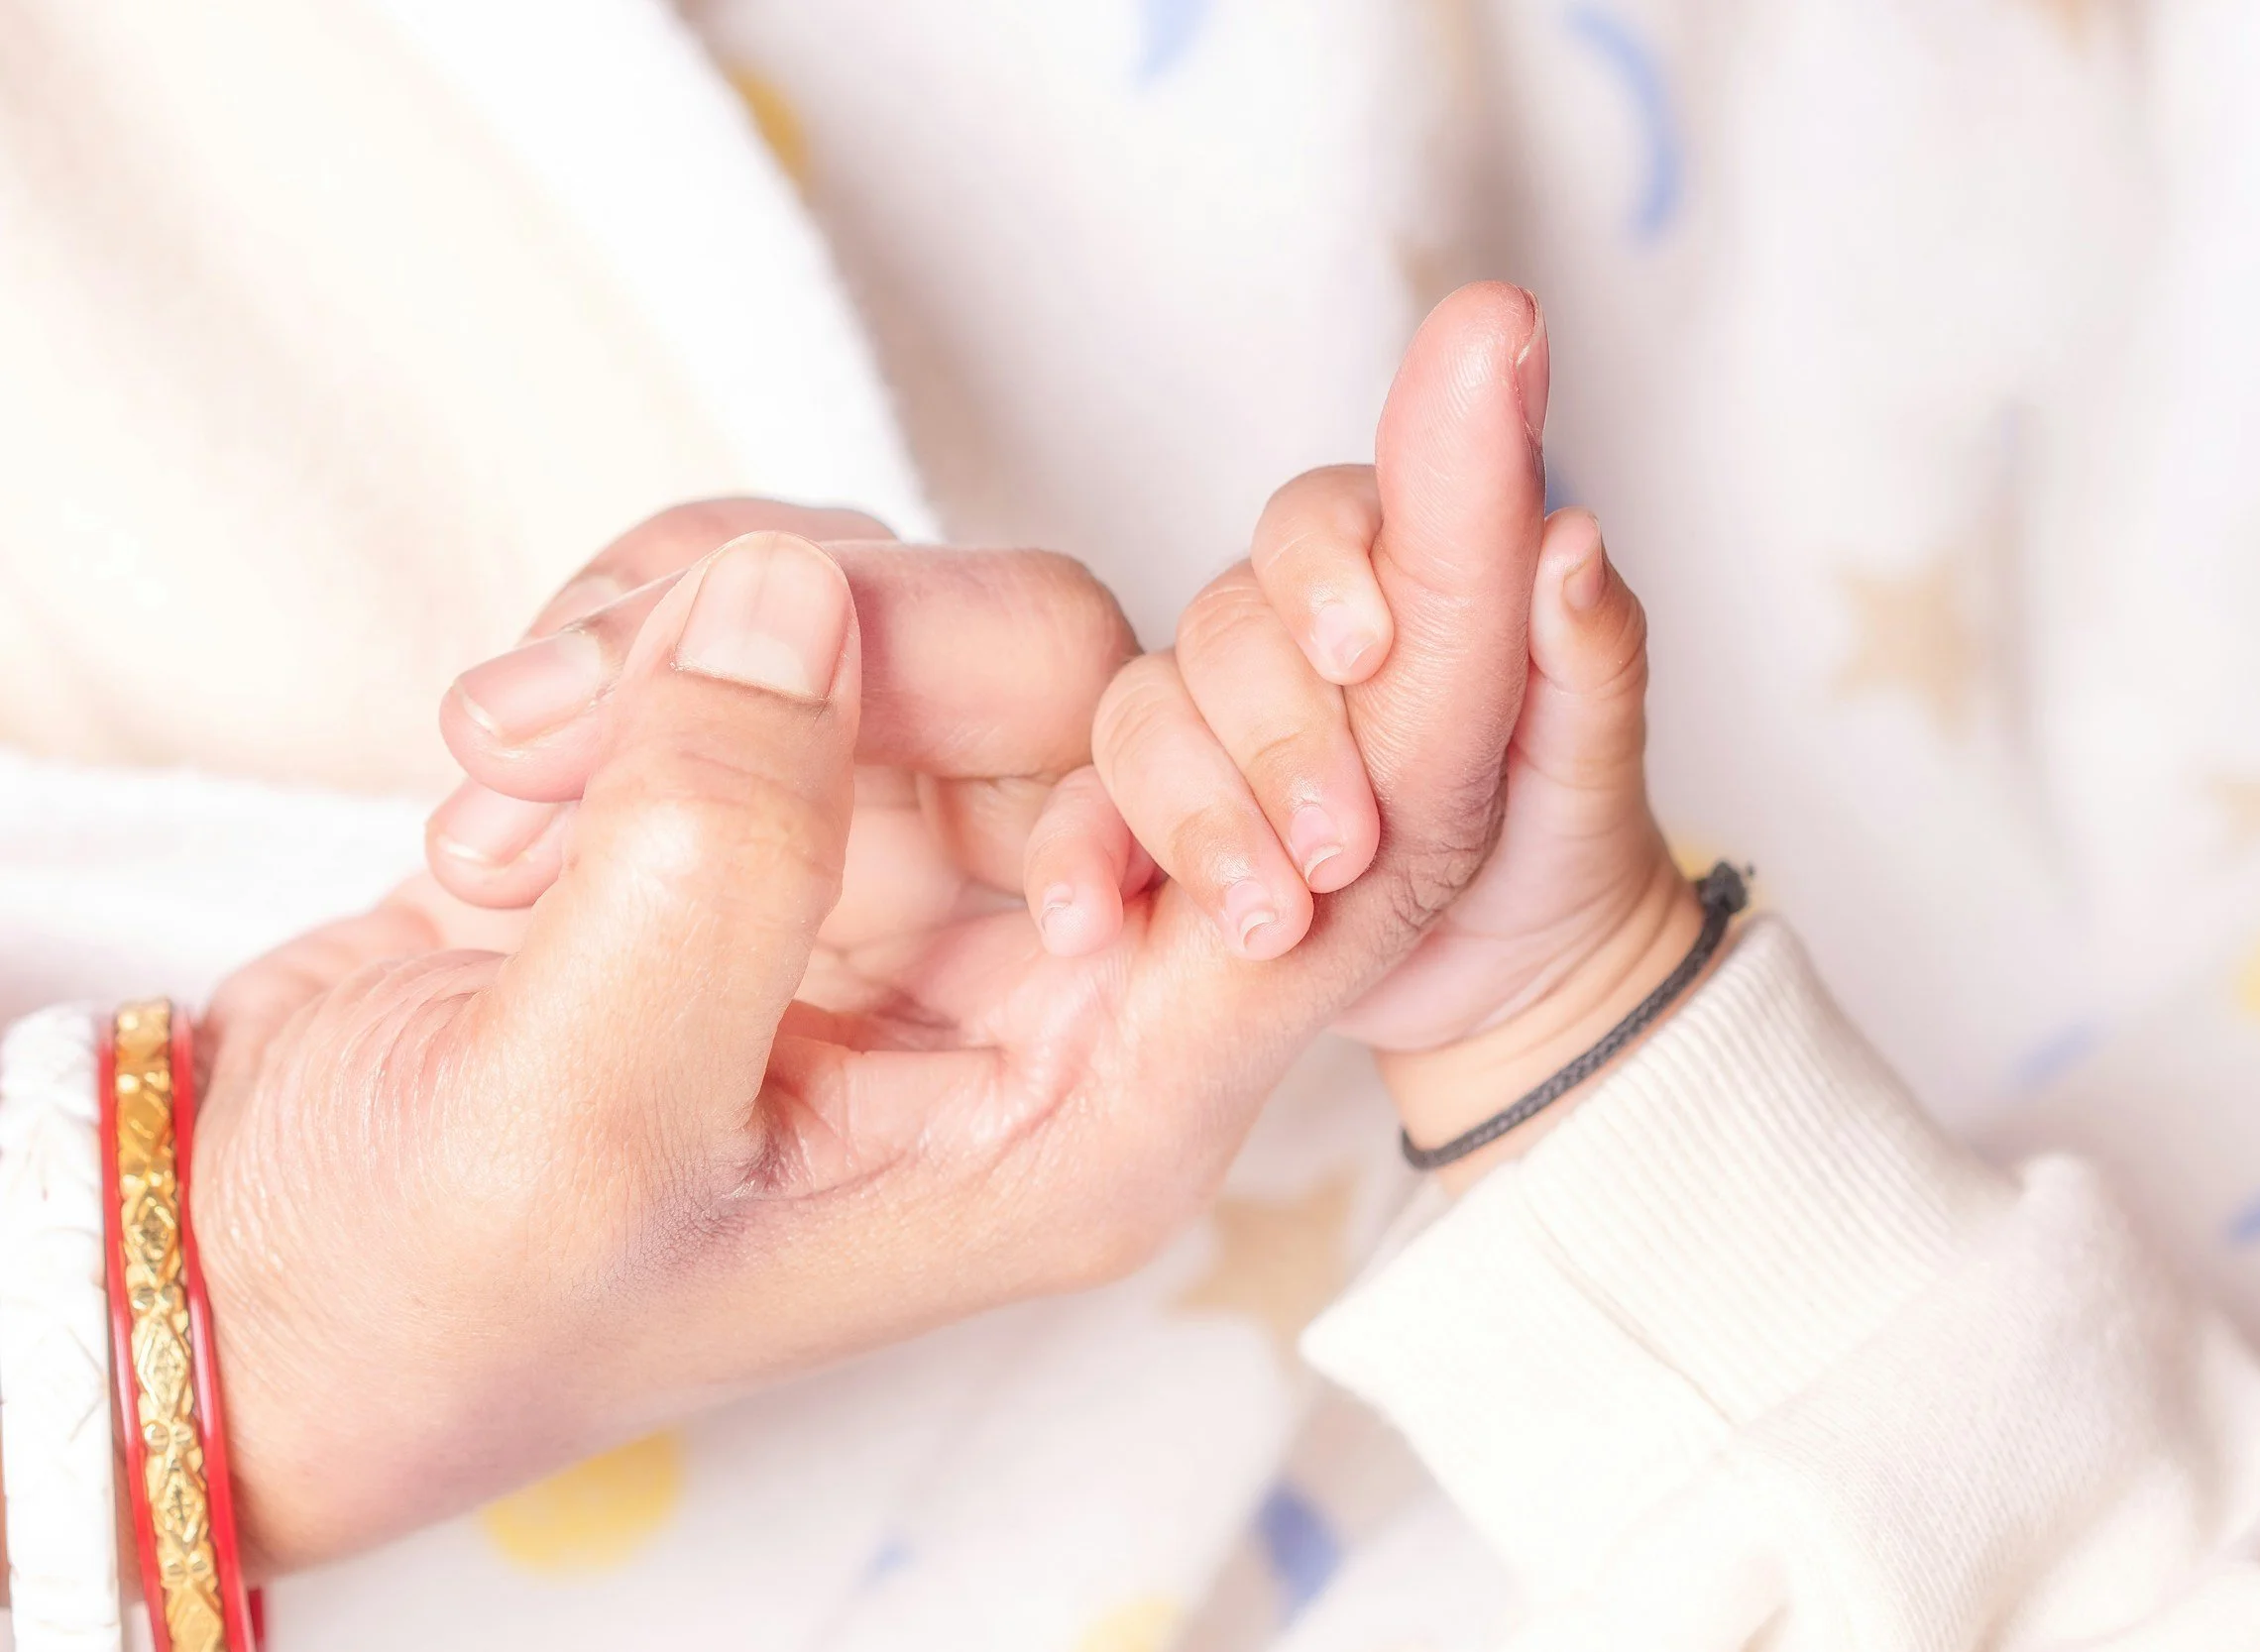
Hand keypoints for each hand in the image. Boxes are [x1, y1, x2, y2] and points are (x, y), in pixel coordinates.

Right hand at [195, 282, 1559, 1568]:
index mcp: (1082, 1121)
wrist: (264, 1260)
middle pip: (1105, 688)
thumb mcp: (568, 1129)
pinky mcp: (809, 791)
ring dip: (685, 641)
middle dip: (853, 648)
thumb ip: (716, 867)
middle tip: (579, 728)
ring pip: (929, 618)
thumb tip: (805, 611)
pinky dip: (639, 629)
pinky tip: (505, 766)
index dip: (1421, 659)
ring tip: (494, 791)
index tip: (1482, 438)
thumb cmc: (427, 1293)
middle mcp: (1040, 986)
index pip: (1338, 875)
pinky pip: (790, 604)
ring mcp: (924, 874)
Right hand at [1043, 367, 1708, 1185]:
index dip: (1322, 573)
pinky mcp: (1160, 816)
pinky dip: (1079, 859)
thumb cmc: (1560, 836)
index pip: (1318, 520)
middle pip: (1221, 621)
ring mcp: (1215, 724)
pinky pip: (1083, 811)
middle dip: (1277, 735)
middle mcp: (1289, 636)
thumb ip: (1590, 643)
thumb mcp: (1592, 753)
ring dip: (1198, 816)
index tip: (1362, 654)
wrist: (1512, 978)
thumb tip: (1570, 539)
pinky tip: (1094, 919)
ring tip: (1275, 918)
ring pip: (1144, 713)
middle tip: (1344, 842)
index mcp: (1397, 579)